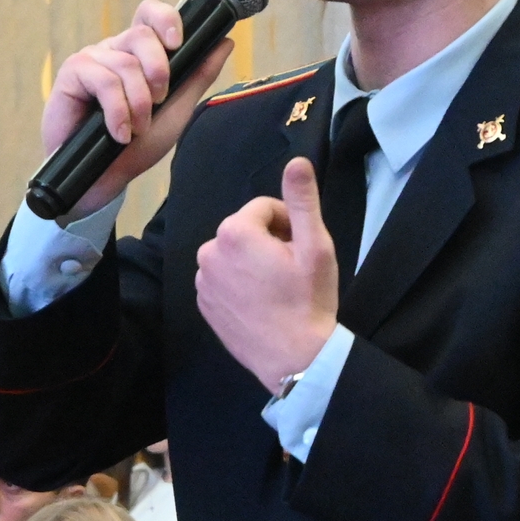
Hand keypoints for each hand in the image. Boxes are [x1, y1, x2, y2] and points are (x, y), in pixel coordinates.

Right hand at [41, 2, 234, 219]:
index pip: (149, 14)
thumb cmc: (136, 145)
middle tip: (159, 101)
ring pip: (125, 63)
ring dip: (139, 103)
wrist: (103, 179)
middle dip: (159, 70)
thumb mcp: (176, 109)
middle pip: (141, 34)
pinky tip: (120, 133)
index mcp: (138, 53)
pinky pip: (103, 80)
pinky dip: (118, 111)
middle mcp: (114, 50)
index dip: (165, 18)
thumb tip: (225, 42)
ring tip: (137, 130)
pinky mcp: (71, 75)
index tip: (178, 43)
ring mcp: (92, 60)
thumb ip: (198, 75)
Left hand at [194, 157, 338, 394]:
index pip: (265, 208)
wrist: (294, 359)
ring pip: (232, 254)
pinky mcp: (203, 304)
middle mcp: (209, 251)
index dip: (289, 224)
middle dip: (268, 241)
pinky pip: (221, 278)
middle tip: (290, 270)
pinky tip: (260, 303)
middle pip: (245, 230)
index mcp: (235, 232)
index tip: (302, 249)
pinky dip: (238, 283)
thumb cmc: (308, 300)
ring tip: (275, 288)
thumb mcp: (316, 246)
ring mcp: (203, 280)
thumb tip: (297, 161)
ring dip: (252, 261)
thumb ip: (302, 200)